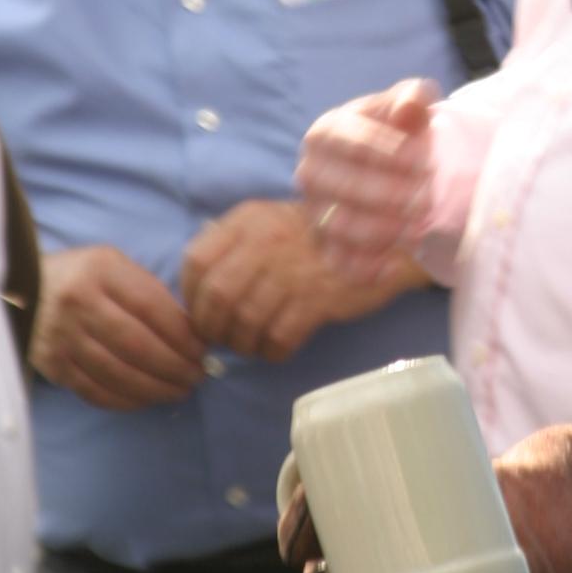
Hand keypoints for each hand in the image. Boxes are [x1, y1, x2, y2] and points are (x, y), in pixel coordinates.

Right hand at [31, 245, 206, 409]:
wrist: (21, 290)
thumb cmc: (83, 277)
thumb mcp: (115, 266)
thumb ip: (150, 293)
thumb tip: (192, 334)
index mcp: (101, 270)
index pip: (150, 307)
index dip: (181, 334)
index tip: (203, 350)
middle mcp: (78, 303)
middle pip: (136, 345)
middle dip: (174, 366)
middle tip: (197, 376)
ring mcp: (62, 337)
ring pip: (117, 373)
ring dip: (155, 388)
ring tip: (179, 390)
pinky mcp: (52, 366)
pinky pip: (95, 391)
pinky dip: (126, 400)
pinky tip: (147, 399)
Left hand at [181, 197, 406, 359]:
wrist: (381, 238)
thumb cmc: (316, 236)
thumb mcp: (270, 221)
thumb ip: (234, 241)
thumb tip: (196, 279)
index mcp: (249, 221)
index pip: (197, 260)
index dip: (190, 294)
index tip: (200, 310)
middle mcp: (267, 242)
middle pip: (217, 296)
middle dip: (211, 326)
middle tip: (220, 338)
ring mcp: (293, 271)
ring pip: (245, 322)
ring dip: (240, 343)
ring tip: (248, 345)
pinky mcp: (318, 299)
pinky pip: (279, 338)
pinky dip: (270, 351)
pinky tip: (274, 348)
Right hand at [297, 79, 439, 283]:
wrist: (395, 163)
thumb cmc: (399, 131)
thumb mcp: (409, 106)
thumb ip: (412, 99)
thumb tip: (410, 107)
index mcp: (326, 133)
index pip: (353, 143)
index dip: (391, 154)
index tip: (426, 162)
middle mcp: (311, 172)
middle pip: (343, 187)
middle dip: (389, 195)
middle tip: (428, 199)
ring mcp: (316, 210)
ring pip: (339, 227)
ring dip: (382, 230)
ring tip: (420, 227)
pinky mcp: (326, 244)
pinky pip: (338, 263)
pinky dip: (365, 269)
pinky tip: (395, 263)